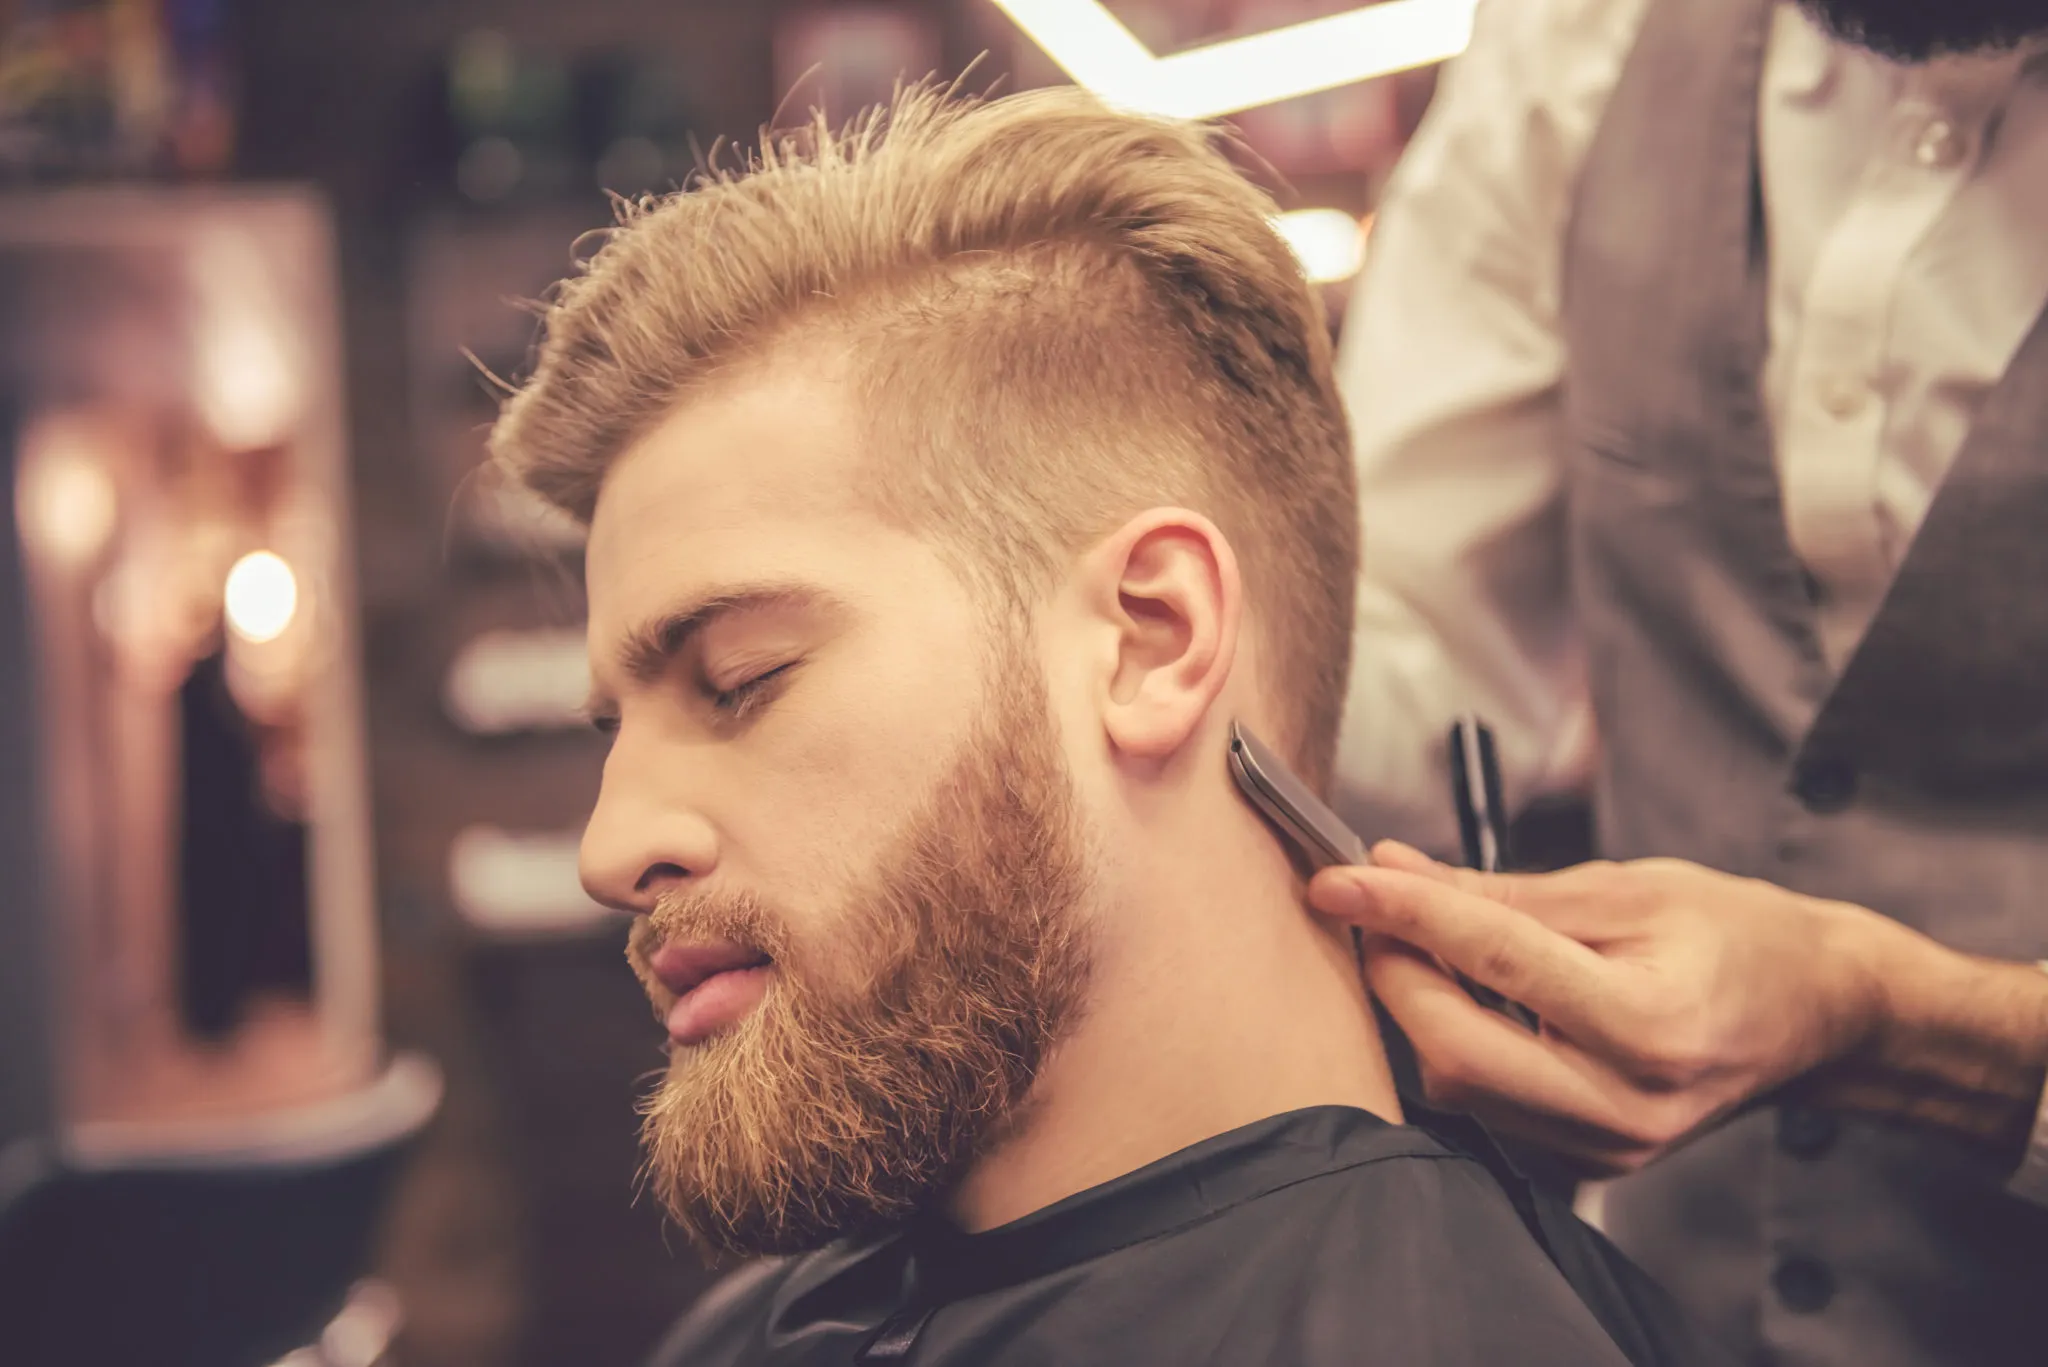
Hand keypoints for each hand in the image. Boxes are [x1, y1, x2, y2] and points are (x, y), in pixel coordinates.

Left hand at [1308, 844, 1915, 1176]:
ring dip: (1415, 1012)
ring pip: (1457, 1087)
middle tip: (1371, 913)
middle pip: (1453, 1049)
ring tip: (1423, 947)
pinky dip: (1452, 1048)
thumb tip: (1389, 870)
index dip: (1403, 913)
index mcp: (1651, 1023)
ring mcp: (1606, 1149)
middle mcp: (1627, 1104)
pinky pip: (1483, 1110)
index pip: (1494, 959)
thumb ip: (1498, 891)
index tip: (1338, 878)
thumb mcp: (1624, 888)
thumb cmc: (1731, 935)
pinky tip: (1464, 997)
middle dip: (1392, 975)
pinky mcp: (1587, 1166)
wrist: (1813, 1014)